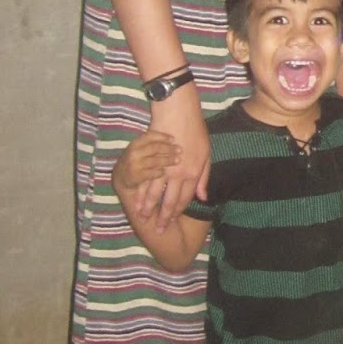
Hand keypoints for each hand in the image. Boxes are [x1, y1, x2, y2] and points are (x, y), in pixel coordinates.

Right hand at [112, 131, 180, 208]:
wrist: (120, 179)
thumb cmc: (135, 162)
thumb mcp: (139, 150)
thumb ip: (150, 145)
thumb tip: (172, 139)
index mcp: (134, 144)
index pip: (150, 136)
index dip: (163, 136)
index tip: (173, 139)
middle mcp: (133, 153)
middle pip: (155, 148)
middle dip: (169, 148)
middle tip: (180, 150)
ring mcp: (134, 165)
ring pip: (155, 161)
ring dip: (168, 160)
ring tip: (178, 160)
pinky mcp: (136, 176)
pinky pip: (152, 173)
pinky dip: (160, 172)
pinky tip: (165, 171)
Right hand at [142, 86, 210, 227]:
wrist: (179, 112)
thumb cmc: (195, 131)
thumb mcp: (206, 154)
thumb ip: (204, 178)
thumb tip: (203, 198)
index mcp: (192, 172)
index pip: (184, 199)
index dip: (177, 212)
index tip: (173, 222)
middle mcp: (178, 174)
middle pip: (169, 201)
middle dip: (163, 217)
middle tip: (159, 231)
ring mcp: (163, 167)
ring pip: (154, 193)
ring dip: (148, 208)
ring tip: (143, 219)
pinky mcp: (152, 158)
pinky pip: (144, 180)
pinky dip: (140, 193)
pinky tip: (136, 201)